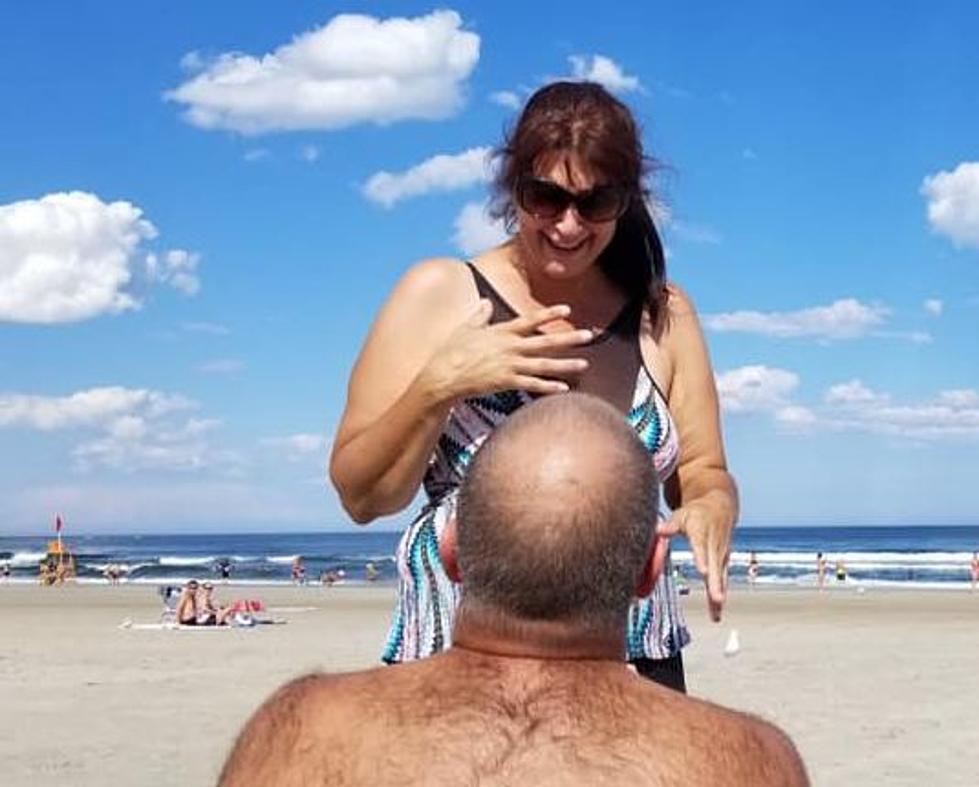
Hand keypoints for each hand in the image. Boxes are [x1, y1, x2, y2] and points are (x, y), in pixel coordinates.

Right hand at [420, 299, 593, 400]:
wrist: (442, 375)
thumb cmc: (450, 351)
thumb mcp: (465, 328)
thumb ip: (479, 315)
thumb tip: (485, 302)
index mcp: (501, 332)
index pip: (530, 320)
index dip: (549, 314)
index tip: (567, 309)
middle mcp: (509, 347)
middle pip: (544, 342)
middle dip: (568, 338)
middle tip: (589, 336)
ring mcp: (508, 365)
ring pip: (543, 364)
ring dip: (565, 364)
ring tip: (585, 363)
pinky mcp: (505, 382)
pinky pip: (531, 384)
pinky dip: (548, 386)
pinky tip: (564, 388)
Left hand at [658, 500, 732, 621]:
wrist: (720, 508)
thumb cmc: (696, 513)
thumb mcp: (682, 515)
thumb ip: (670, 525)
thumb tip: (657, 529)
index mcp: (702, 534)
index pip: (702, 547)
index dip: (702, 559)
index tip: (703, 571)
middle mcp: (714, 547)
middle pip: (715, 567)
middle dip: (715, 584)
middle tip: (717, 599)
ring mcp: (720, 556)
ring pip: (720, 578)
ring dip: (718, 596)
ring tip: (716, 615)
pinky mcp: (722, 563)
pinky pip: (721, 582)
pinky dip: (718, 598)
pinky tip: (716, 614)